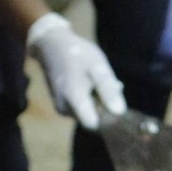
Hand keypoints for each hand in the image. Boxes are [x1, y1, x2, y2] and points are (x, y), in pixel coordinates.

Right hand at [25, 12, 125, 130]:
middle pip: (93, 119)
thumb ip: (108, 89)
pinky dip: (89, 100)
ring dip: (98, 101)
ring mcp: (61, 109)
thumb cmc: (78, 54)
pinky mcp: (61, 107)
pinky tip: (90, 83)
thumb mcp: (98, 67)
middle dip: (104, 105)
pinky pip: (81, 110)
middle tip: (108, 83)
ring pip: (87, 114)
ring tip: (97, 80)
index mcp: (74, 99)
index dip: (107, 116)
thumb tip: (119, 112)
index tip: (114, 99)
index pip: (95, 124)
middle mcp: (64, 109)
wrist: (52, 46)